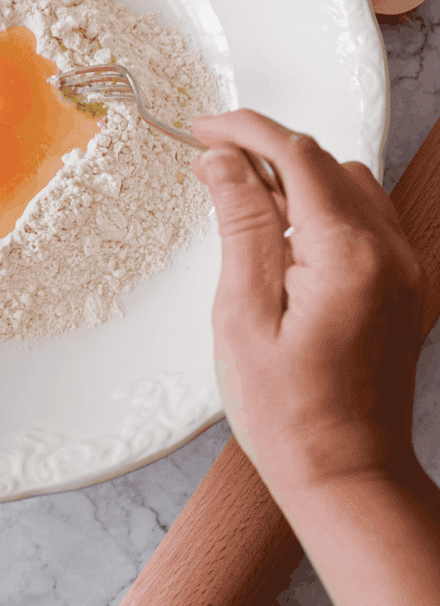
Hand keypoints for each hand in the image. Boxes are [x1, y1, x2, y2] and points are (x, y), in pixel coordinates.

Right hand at [190, 109, 426, 496]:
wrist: (347, 475)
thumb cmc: (291, 415)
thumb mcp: (243, 315)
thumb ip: (240, 225)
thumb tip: (223, 162)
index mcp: (348, 254)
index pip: (296, 155)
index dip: (244, 131)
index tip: (202, 129)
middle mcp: (388, 251)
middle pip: (323, 163)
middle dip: (263, 152)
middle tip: (209, 167)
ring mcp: (402, 268)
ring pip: (346, 183)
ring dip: (293, 178)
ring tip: (241, 202)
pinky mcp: (400, 284)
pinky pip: (362, 217)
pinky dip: (319, 206)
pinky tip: (281, 235)